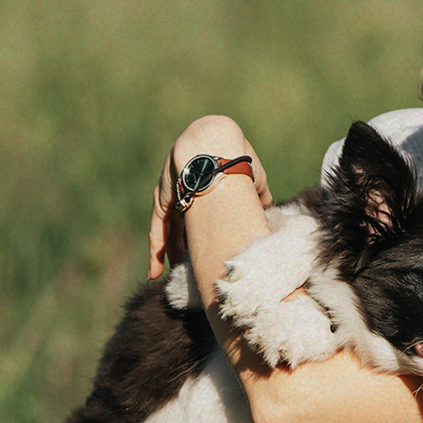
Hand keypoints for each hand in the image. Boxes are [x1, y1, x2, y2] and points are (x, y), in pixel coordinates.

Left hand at [148, 115, 273, 279]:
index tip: (211, 258)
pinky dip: (156, 252)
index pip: (206, 221)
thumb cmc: (239, 158)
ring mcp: (173, 198)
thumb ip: (259, 197)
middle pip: (186, 230)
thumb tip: (268, 210)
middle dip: (187, 251)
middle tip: (192, 273)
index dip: (207, 240)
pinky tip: (154, 272)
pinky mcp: (162, 202)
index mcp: (211, 191)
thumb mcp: (255, 183)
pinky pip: (157, 231)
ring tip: (175, 279)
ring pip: (170, 234)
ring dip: (172, 256)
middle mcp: (189, 194)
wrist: (217, 144)